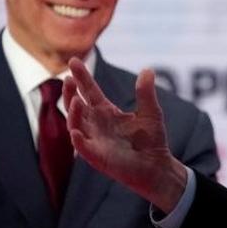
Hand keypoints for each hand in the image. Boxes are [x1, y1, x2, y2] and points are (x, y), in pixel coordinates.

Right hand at [64, 57, 187, 212]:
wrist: (157, 166)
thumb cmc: (152, 140)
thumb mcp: (151, 112)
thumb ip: (145, 93)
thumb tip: (148, 70)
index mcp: (106, 112)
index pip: (89, 91)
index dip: (82, 77)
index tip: (74, 61)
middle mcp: (96, 125)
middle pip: (77, 106)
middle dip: (70, 92)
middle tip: (68, 78)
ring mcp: (95, 141)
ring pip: (76, 125)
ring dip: (73, 113)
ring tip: (75, 99)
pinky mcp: (98, 157)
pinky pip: (84, 148)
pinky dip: (78, 140)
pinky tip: (75, 132)